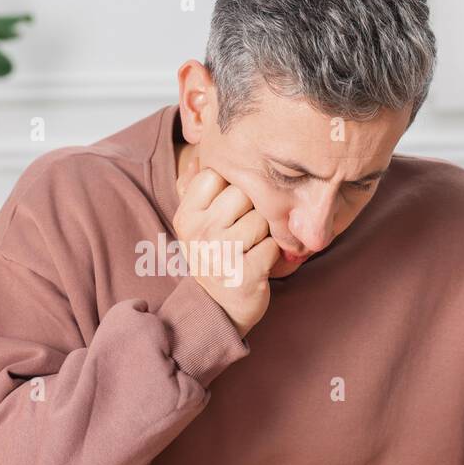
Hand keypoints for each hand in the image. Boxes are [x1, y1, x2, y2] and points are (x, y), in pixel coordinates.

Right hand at [173, 156, 281, 336]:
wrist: (219, 310)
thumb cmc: (216, 256)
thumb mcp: (198, 222)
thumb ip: (196, 187)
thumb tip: (195, 154)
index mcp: (186, 214)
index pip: (219, 173)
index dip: (235, 184)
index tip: (233, 204)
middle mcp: (199, 232)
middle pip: (245, 192)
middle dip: (256, 207)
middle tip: (247, 227)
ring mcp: (220, 254)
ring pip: (263, 219)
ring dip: (267, 232)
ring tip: (253, 246)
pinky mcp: (244, 275)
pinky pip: (274, 246)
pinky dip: (276, 254)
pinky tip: (262, 262)